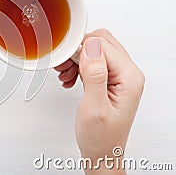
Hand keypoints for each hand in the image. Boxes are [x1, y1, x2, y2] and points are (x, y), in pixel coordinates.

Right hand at [55, 29, 143, 173]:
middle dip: (77, 51)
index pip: (103, 45)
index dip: (80, 49)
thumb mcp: (94, 108)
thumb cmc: (100, 137)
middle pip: (100, 42)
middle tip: (64, 67)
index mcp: (129, 78)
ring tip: (65, 75)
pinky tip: (71, 78)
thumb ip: (94, 76)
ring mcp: (120, 75)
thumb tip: (90, 48)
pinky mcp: (110, 78)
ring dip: (76, 59)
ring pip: (95, 49)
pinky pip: (93, 60)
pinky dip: (78, 66)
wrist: (102, 152)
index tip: (65, 61)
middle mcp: (127, 73)